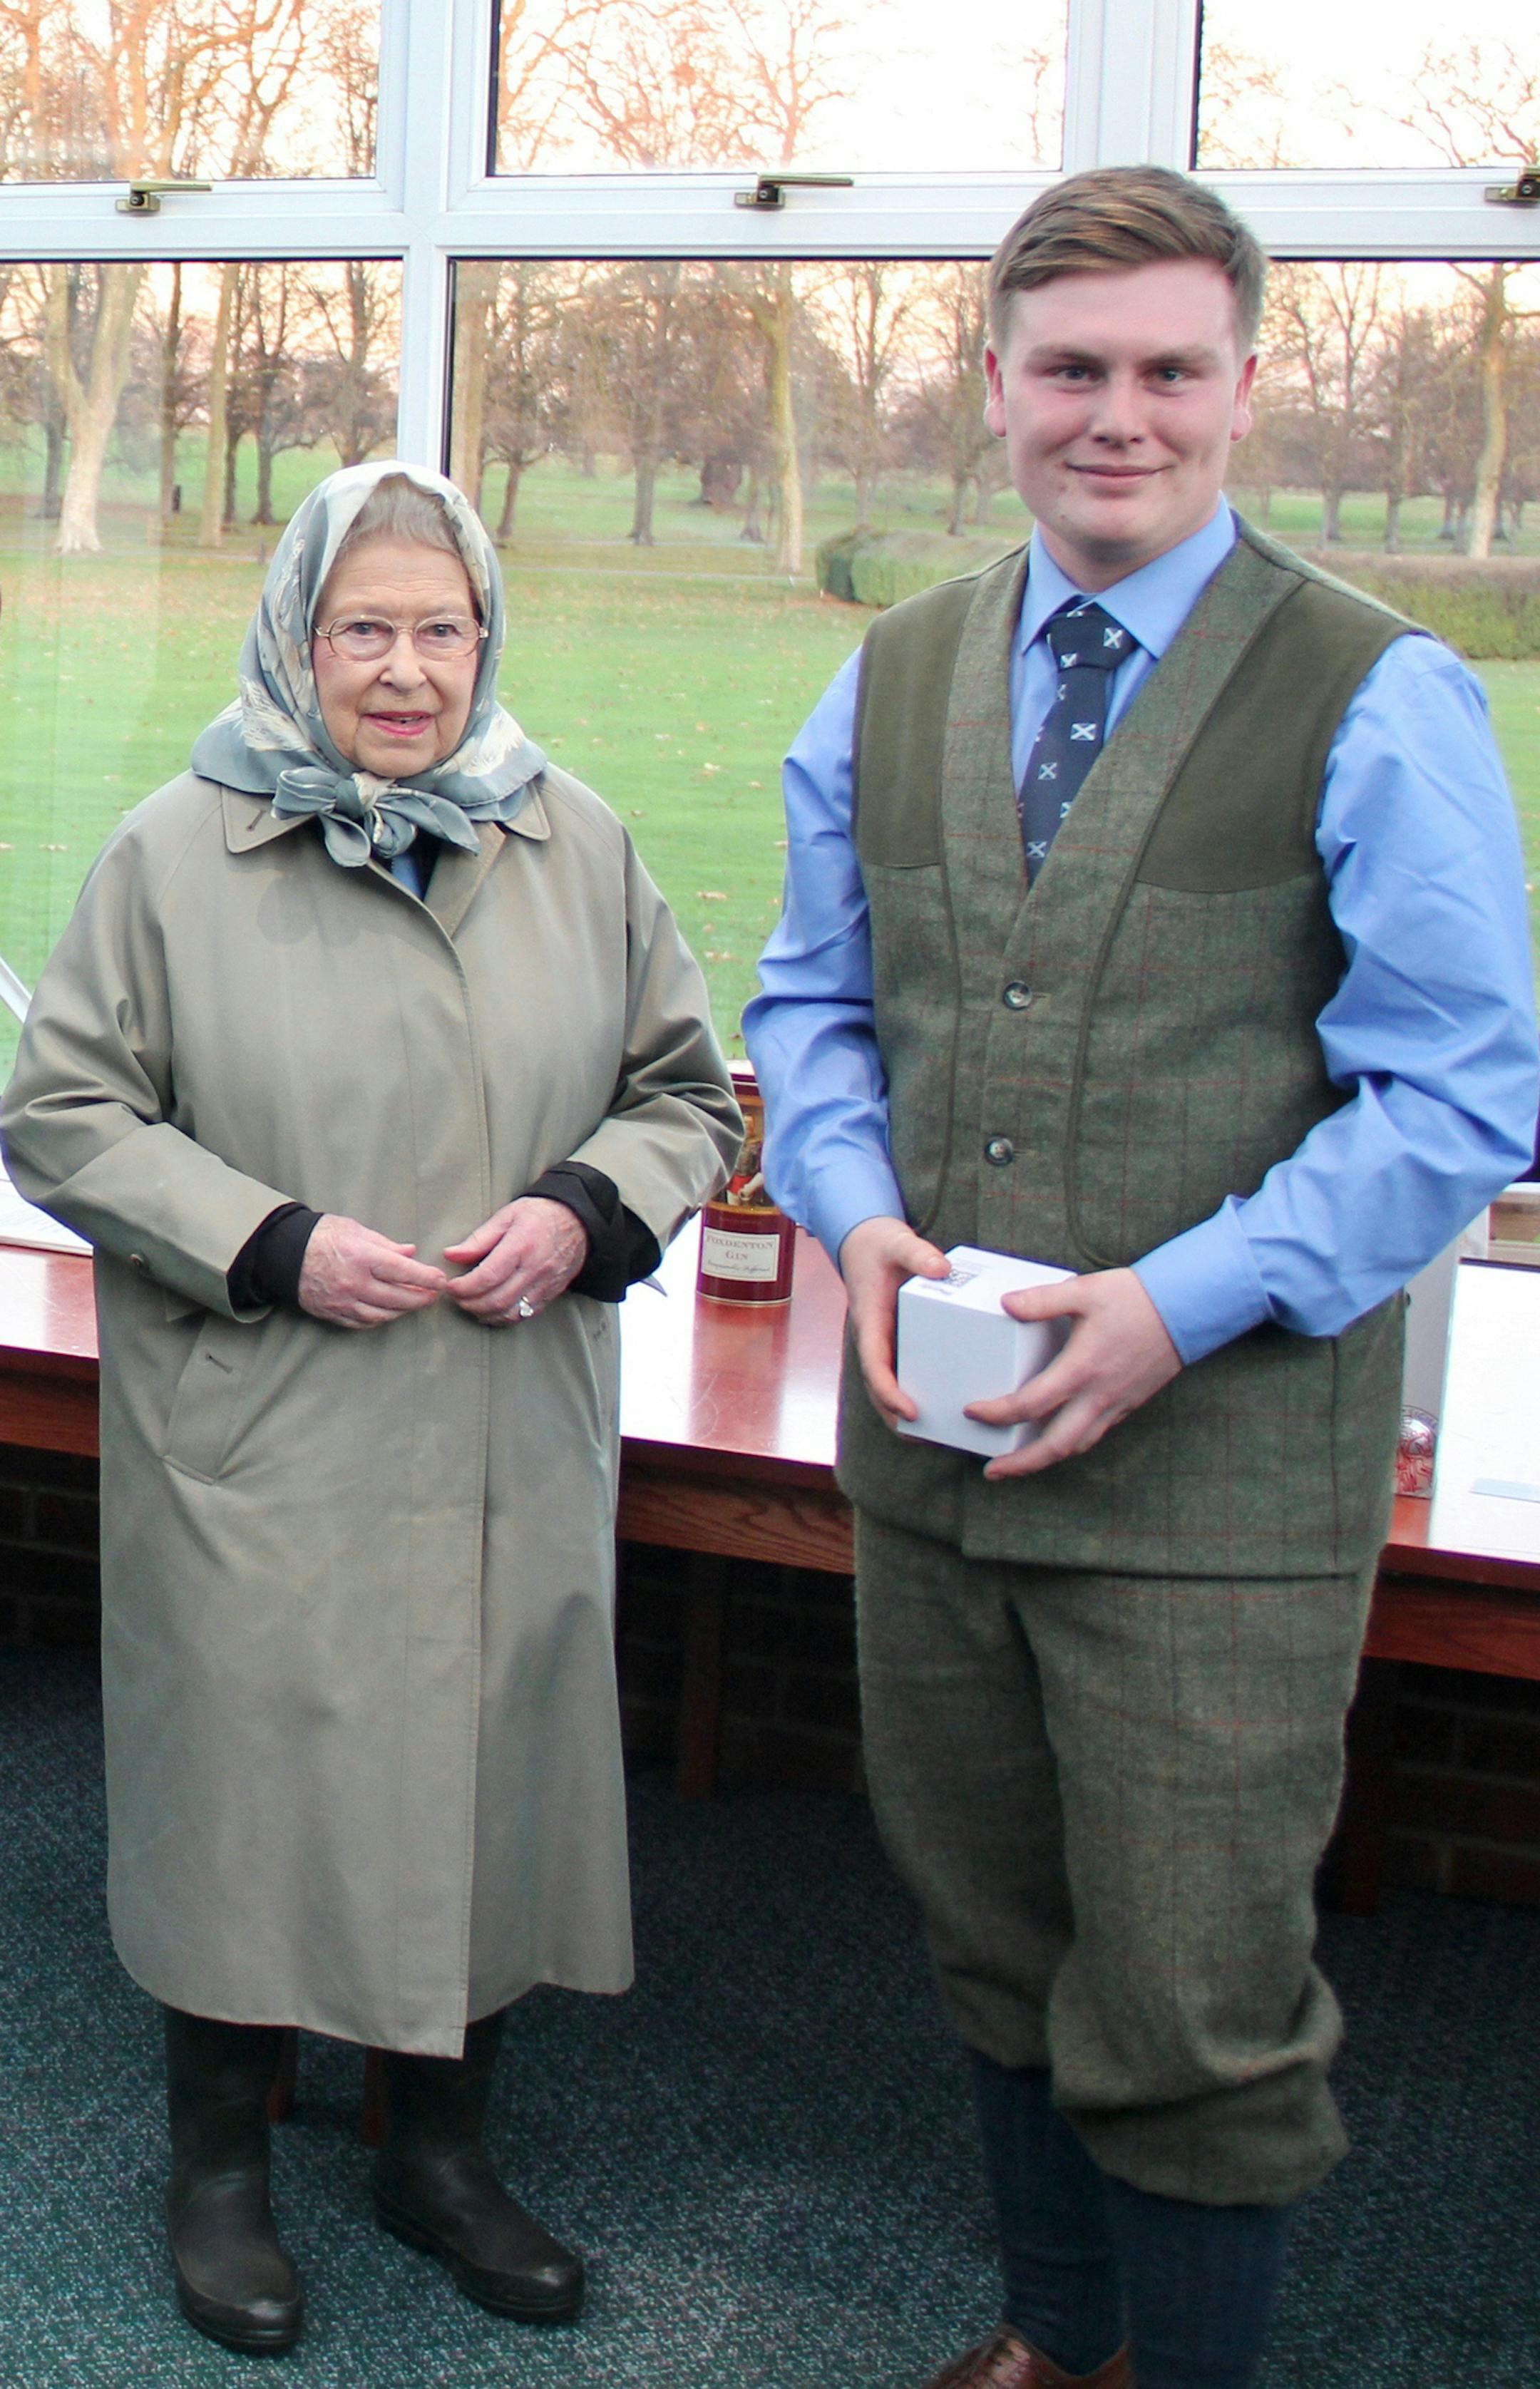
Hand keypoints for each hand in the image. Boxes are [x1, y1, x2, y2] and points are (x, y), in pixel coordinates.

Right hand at [297, 1214, 446, 1329]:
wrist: (282, 1254)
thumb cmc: (321, 1236)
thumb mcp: (355, 1229)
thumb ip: (386, 1244)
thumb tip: (411, 1253)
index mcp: (361, 1257)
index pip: (403, 1272)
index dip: (426, 1278)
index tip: (441, 1281)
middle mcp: (353, 1283)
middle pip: (397, 1299)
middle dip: (420, 1298)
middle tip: (433, 1295)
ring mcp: (342, 1302)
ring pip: (382, 1315)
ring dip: (402, 1311)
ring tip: (413, 1302)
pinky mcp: (332, 1314)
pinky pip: (363, 1323)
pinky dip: (380, 1319)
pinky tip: (389, 1311)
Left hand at [443, 1197, 588, 1323]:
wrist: (578, 1222)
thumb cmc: (539, 1215)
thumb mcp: (506, 1216)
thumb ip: (478, 1239)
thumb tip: (451, 1255)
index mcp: (521, 1245)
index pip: (488, 1276)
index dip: (464, 1287)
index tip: (450, 1286)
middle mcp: (535, 1268)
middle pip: (496, 1299)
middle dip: (469, 1303)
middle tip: (457, 1297)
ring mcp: (545, 1284)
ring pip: (510, 1313)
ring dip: (485, 1314)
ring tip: (471, 1304)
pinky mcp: (551, 1294)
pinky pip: (525, 1314)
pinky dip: (504, 1317)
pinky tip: (492, 1310)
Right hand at [838, 1215, 949, 1428]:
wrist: (863, 1241)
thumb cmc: (878, 1244)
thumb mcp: (897, 1241)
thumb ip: (917, 1253)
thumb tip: (942, 1268)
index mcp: (870, 1320)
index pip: (874, 1365)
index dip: (889, 1392)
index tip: (910, 1411)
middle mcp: (874, 1338)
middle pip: (878, 1387)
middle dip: (895, 1416)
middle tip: (925, 1439)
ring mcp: (883, 1342)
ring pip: (887, 1384)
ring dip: (903, 1412)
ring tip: (934, 1435)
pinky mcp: (895, 1340)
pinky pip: (900, 1371)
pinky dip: (913, 1392)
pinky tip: (940, 1405)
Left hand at [967, 1267, 1180, 1479]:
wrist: (1185, 1309)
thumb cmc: (1135, 1299)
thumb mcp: (1085, 1291)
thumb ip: (1043, 1300)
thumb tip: (1007, 1304)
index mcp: (1081, 1369)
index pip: (1031, 1404)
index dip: (998, 1413)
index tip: (974, 1412)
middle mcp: (1098, 1395)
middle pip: (1055, 1446)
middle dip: (1021, 1464)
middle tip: (993, 1471)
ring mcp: (1115, 1404)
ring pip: (1077, 1446)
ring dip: (1045, 1460)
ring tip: (1020, 1463)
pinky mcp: (1128, 1404)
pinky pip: (1095, 1435)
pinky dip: (1071, 1444)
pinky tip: (1058, 1438)